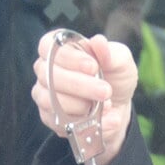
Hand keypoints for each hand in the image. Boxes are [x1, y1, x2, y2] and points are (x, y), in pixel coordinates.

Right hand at [31, 31, 138, 164]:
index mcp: (58, 48)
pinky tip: (104, 119)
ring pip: (50, 100)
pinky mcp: (49, 118)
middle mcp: (45, 70)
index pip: (48, 46)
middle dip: (79, 84)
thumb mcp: (120, 62)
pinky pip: (59, 122)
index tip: (93, 66)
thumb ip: (110, 52)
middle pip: (48, 75)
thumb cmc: (114, 77)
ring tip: (106, 105)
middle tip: (105, 90)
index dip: (69, 57)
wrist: (118, 107)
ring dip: (80, 105)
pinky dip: (85, 123)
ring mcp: (44, 95)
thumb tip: (98, 41)